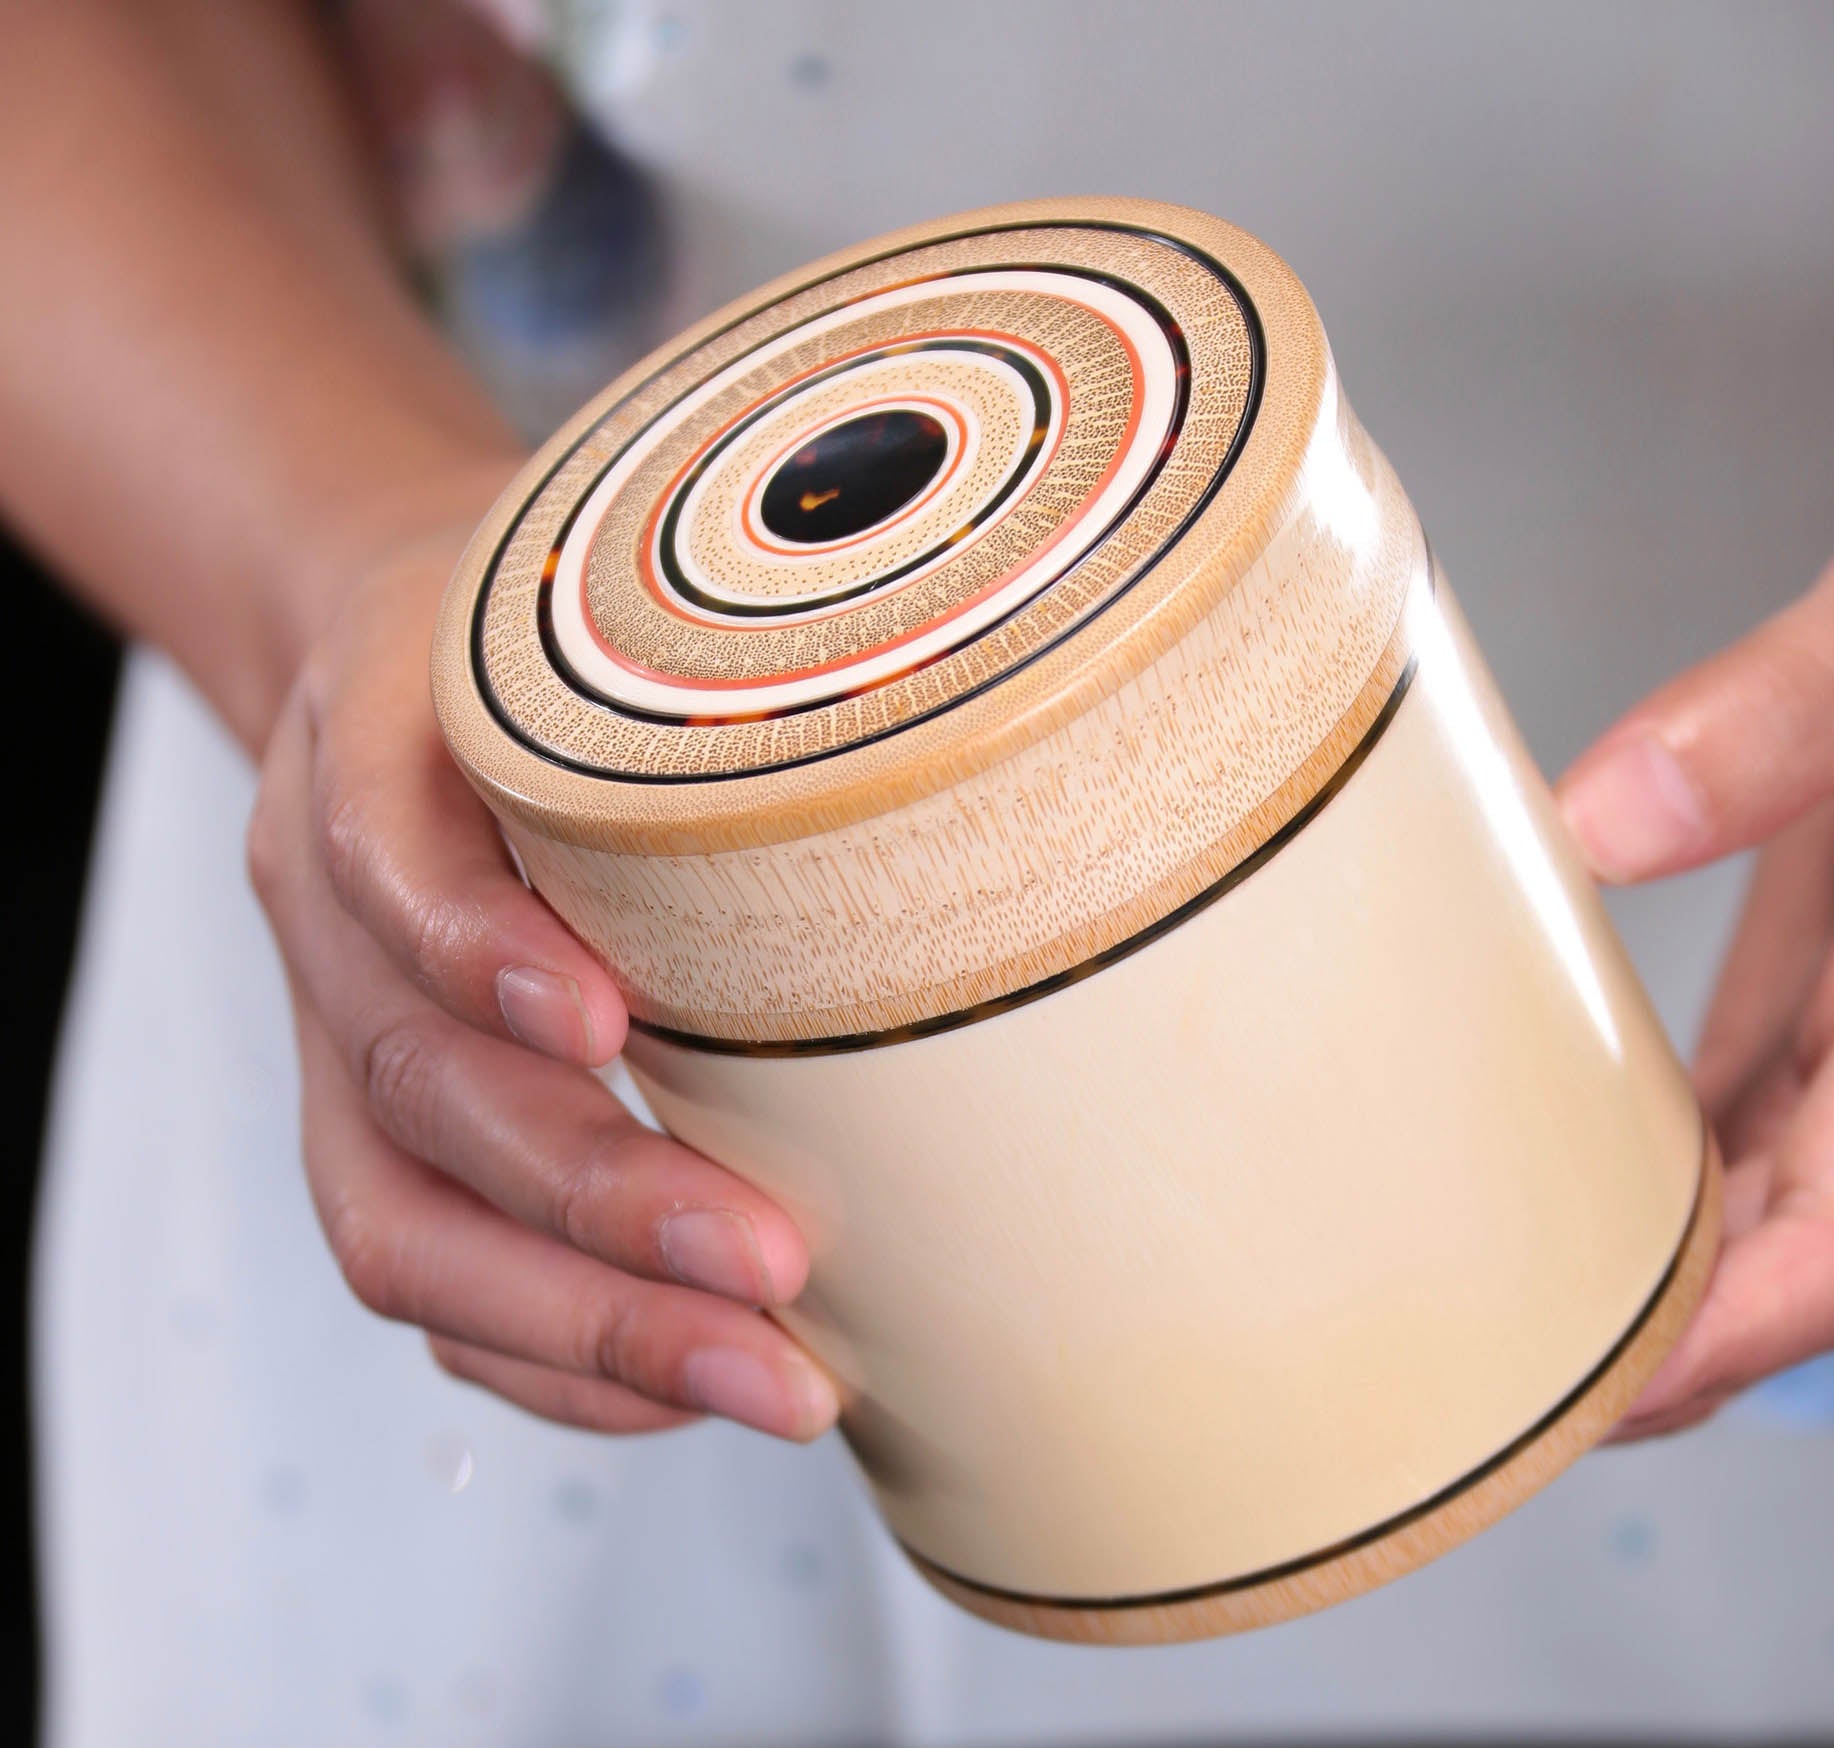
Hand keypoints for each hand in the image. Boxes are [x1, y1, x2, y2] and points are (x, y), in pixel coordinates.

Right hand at [246, 490, 839, 1440]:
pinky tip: (677, 1382)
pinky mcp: (376, 1138)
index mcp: (371, 751)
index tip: (608, 1021)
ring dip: (583, 1319)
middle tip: (768, 1265)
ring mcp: (341, 1039)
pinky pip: (427, 1278)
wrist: (400, 678)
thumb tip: (970, 755)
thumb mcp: (603, 629)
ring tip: (761, 1374)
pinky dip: (549, 1356)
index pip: (387, 856)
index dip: (476, 951)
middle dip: (594, 1194)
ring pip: (400, 1219)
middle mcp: (336, 913)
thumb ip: (713, 691)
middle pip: (412, 1079)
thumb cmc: (543, 661)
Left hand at [1558, 498, 1833, 1438]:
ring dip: (1665, 1270)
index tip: (1594, 1393)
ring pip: (1784, 1193)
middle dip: (1667, 1347)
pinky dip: (1679, 1164)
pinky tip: (1572, 1171)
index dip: (1732, 1336)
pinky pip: (1768, 1109)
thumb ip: (1793, 708)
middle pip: (1809, 1253)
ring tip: (1506, 1307)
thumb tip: (1601, 822)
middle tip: (1487, 1389)